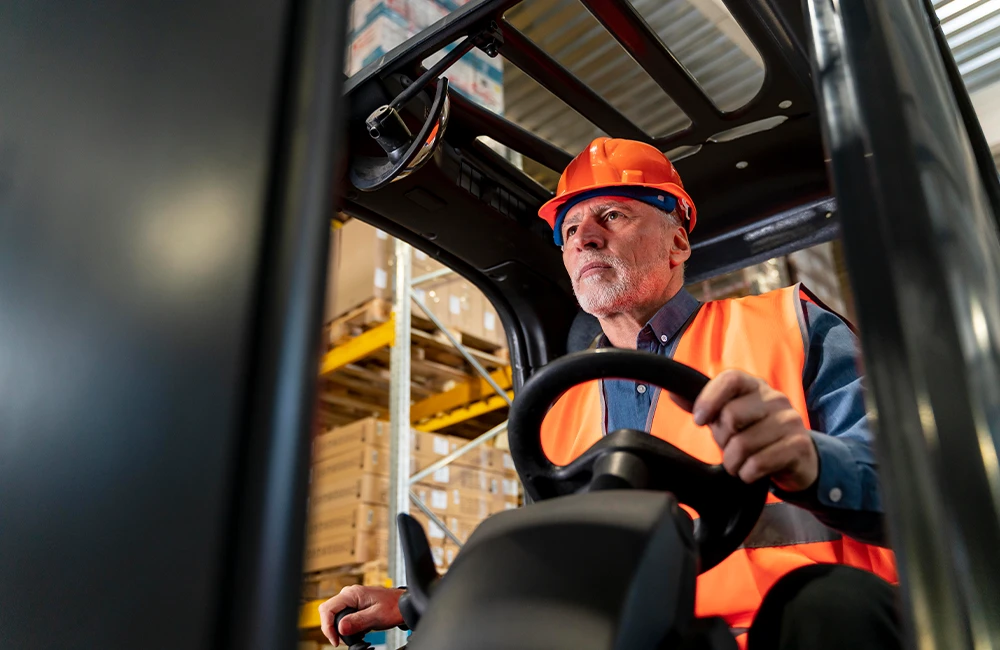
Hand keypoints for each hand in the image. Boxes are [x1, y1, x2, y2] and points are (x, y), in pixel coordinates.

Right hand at [318, 585, 404, 646]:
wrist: (403, 604)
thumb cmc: (394, 606)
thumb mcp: (376, 616)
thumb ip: (358, 621)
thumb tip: (340, 628)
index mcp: (352, 593)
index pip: (328, 609)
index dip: (328, 627)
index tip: (336, 640)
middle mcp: (349, 594)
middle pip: (328, 612)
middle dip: (332, 628)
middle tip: (342, 641)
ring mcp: (351, 599)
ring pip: (334, 615)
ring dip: (339, 628)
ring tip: (353, 636)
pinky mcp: (354, 605)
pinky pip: (342, 616)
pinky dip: (346, 627)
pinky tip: (357, 632)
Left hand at [671, 369, 817, 491]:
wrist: (795, 458)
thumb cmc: (753, 434)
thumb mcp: (726, 418)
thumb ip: (702, 405)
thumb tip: (673, 393)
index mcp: (754, 386)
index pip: (730, 379)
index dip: (709, 399)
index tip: (699, 420)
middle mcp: (775, 398)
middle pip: (732, 414)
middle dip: (722, 439)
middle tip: (728, 447)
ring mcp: (790, 420)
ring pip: (744, 443)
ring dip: (733, 462)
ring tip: (738, 464)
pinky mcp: (799, 445)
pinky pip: (760, 462)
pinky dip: (748, 473)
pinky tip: (751, 473)